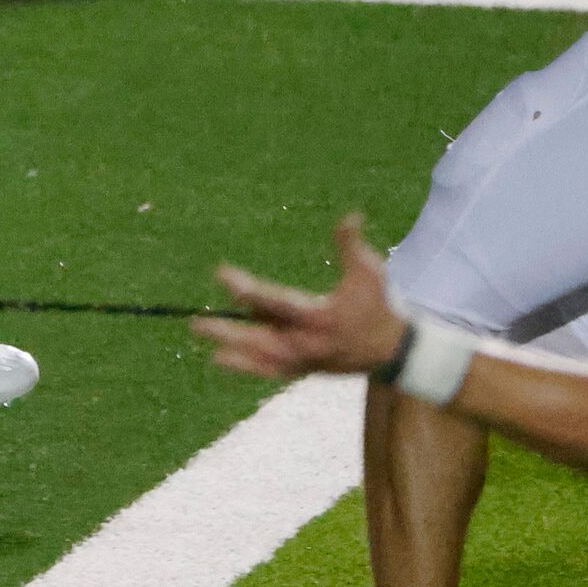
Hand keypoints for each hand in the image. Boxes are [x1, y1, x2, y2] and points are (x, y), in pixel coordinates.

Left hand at [194, 216, 410, 381]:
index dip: (248, 290)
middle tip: (197, 322)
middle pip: (259, 338)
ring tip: (202, 334)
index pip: (276, 303)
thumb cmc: (378, 305)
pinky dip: (244, 367)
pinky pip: (268, 371)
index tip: (222, 275)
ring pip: (259, 357)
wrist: (391, 349)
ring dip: (230, 347)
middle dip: (229, 331)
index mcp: (320, 317)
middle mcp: (306, 342)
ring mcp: (303, 359)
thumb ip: (352, 245)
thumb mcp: (370, 271)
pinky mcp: (303, 368)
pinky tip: (220, 359)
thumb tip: (350, 215)